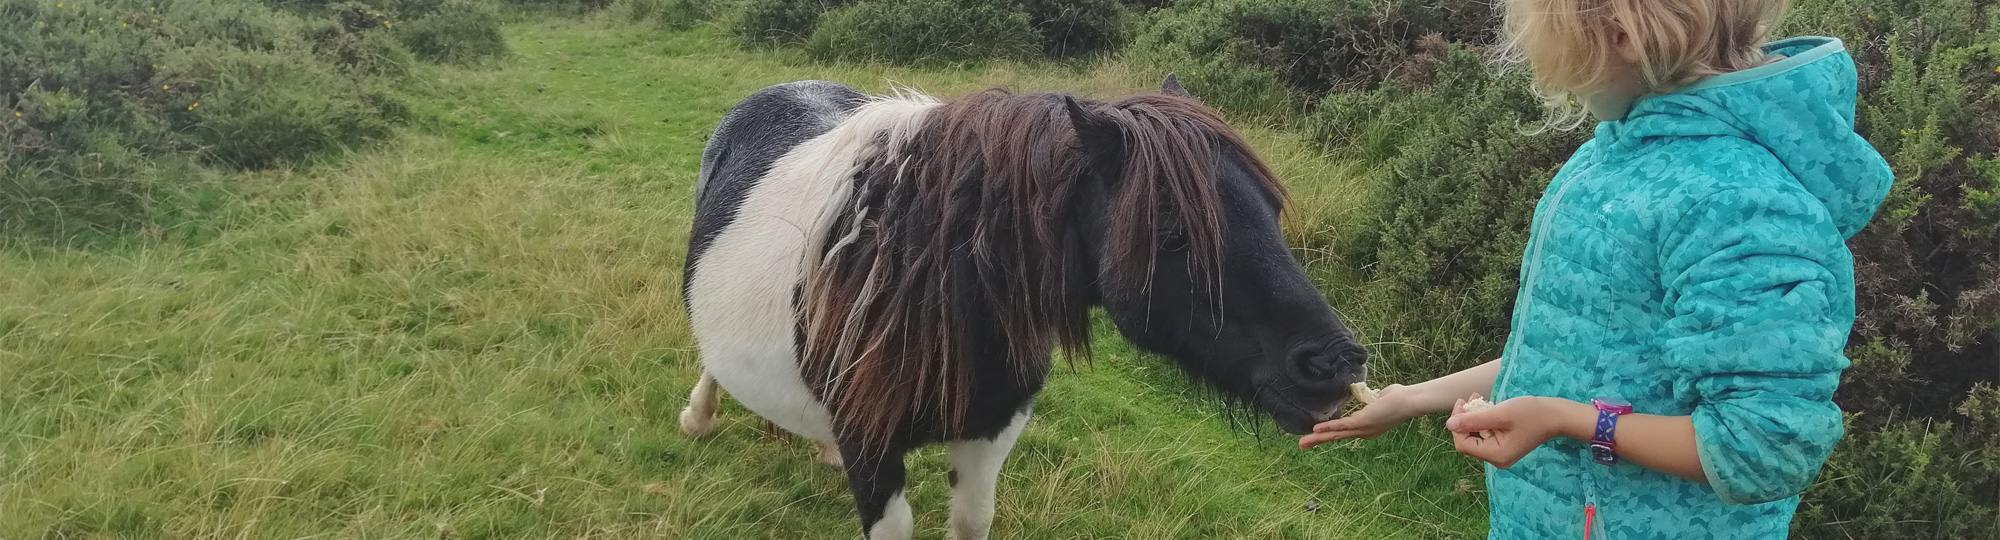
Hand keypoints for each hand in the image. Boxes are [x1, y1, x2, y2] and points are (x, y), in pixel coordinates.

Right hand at [1299, 384, 1412, 449]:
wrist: (1408, 401)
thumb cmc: (1397, 397)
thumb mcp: (1379, 398)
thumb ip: (1370, 399)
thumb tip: (1366, 394)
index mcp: (1367, 428)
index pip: (1343, 431)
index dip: (1328, 433)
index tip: (1315, 434)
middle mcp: (1364, 432)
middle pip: (1336, 437)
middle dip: (1318, 441)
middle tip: (1302, 446)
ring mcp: (1363, 429)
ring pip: (1336, 435)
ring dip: (1318, 438)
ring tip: (1303, 443)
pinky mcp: (1362, 422)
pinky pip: (1342, 426)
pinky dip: (1328, 428)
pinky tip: (1316, 429)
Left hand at [1447, 396, 1584, 468]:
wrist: (1556, 416)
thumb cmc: (1531, 414)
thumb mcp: (1500, 414)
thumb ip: (1474, 420)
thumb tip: (1449, 425)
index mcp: (1496, 455)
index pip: (1463, 444)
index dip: (1457, 424)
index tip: (1460, 403)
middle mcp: (1497, 459)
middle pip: (1468, 441)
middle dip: (1465, 419)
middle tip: (1469, 398)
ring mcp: (1501, 454)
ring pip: (1476, 436)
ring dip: (1473, 417)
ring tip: (1477, 397)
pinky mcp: (1505, 446)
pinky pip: (1487, 435)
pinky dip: (1483, 420)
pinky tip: (1486, 405)